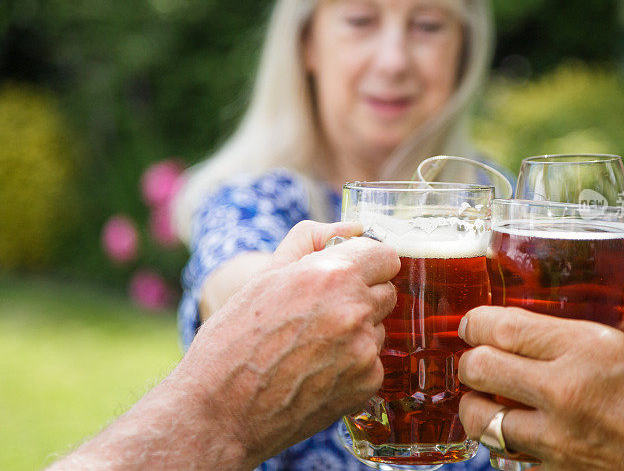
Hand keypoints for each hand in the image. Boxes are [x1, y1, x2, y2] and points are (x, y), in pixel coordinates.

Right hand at [177, 225, 400, 466]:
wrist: (220, 411)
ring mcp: (364, 350)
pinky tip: (319, 372)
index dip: (367, 263)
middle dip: (363, 296)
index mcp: (331, 274)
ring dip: (358, 333)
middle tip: (324, 313)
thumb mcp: (266, 276)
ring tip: (314, 347)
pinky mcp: (367, 383)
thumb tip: (354, 228)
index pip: (386, 255)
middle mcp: (354, 309)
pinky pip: (373, 362)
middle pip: (387, 291)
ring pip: (379, 328)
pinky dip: (354, 366)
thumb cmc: (235, 340)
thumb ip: (312, 241)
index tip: (352, 273)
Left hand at [456, 306, 623, 469]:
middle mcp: (566, 393)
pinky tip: (518, 426)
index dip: (474, 322)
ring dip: (476, 404)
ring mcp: (560, 441)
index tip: (470, 323)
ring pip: (481, 421)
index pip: (502, 327)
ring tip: (487, 395)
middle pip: (479, 369)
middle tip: (475, 356)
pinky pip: (511, 454)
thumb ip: (615, 333)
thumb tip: (585, 325)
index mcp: (591, 350)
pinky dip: (504, 439)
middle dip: (469, 361)